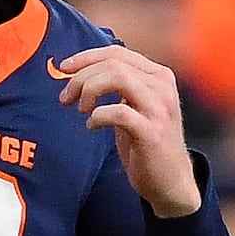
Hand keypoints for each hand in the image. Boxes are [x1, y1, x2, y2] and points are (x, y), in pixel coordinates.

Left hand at [52, 45, 200, 214]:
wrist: (171, 182)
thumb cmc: (146, 144)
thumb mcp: (135, 107)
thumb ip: (118, 87)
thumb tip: (77, 72)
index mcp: (158, 76)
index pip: (117, 53)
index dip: (86, 57)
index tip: (63, 68)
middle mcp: (162, 87)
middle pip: (113, 64)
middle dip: (81, 77)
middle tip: (65, 97)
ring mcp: (159, 108)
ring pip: (117, 78)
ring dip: (89, 90)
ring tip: (80, 109)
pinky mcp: (152, 132)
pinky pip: (118, 112)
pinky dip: (98, 116)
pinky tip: (92, 126)